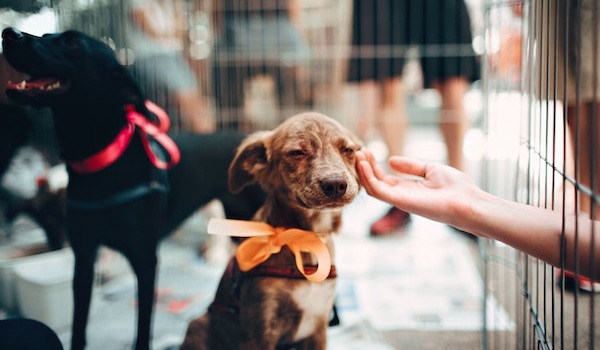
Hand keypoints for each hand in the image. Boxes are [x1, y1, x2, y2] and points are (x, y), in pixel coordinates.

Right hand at [355, 149, 476, 226]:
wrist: (467, 201)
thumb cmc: (455, 187)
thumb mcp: (430, 169)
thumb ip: (410, 166)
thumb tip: (391, 160)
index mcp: (408, 189)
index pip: (383, 178)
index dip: (373, 165)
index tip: (367, 150)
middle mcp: (401, 195)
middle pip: (374, 182)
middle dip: (365, 167)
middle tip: (359, 151)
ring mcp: (399, 199)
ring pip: (372, 187)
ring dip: (363, 171)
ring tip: (359, 155)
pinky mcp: (400, 201)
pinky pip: (377, 190)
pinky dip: (368, 177)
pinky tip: (364, 164)